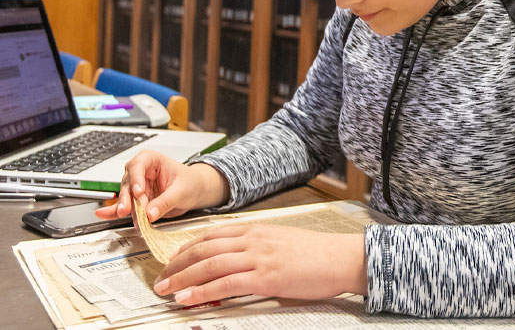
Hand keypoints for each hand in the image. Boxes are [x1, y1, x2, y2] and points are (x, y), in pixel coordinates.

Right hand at [95, 150, 229, 221]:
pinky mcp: (137, 201)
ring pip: (126, 196)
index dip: (136, 178)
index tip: (138, 192)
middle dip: (128, 197)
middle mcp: (141, 172)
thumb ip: (165, 202)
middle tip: (128, 209)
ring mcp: (137, 186)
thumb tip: (150, 213)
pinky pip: (125, 206)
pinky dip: (114, 211)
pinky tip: (104, 214)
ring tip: (126, 215)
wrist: (195, 190)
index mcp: (152, 160)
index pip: (138, 165)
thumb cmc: (190, 182)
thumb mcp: (182, 190)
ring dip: (125, 207)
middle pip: (129, 182)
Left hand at [152, 224, 366, 304]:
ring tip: (165, 290)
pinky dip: (202, 292)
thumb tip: (236, 261)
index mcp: (256, 230)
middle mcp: (253, 240)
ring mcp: (258, 258)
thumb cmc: (315, 253)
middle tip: (161, 278)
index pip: (211, 235)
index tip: (173, 260)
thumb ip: (257, 247)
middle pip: (204, 249)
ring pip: (209, 265)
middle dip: (177, 265)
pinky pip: (226, 284)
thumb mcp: (281, 241)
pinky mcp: (266, 277)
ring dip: (182, 278)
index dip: (187, 248)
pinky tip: (188, 299)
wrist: (339, 257)